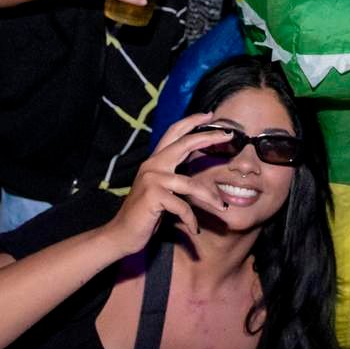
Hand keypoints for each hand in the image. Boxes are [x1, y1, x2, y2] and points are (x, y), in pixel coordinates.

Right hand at [101, 113, 232, 253]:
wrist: (121, 234)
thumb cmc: (145, 213)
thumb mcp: (161, 188)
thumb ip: (174, 175)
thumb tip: (197, 164)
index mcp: (155, 161)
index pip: (174, 133)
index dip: (191, 121)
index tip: (210, 114)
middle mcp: (152, 165)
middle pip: (184, 144)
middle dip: (208, 137)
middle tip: (228, 134)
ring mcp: (152, 179)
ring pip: (191, 185)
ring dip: (209, 198)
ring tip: (222, 208)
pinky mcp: (153, 196)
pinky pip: (182, 206)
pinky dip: (191, 219)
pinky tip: (194, 229)